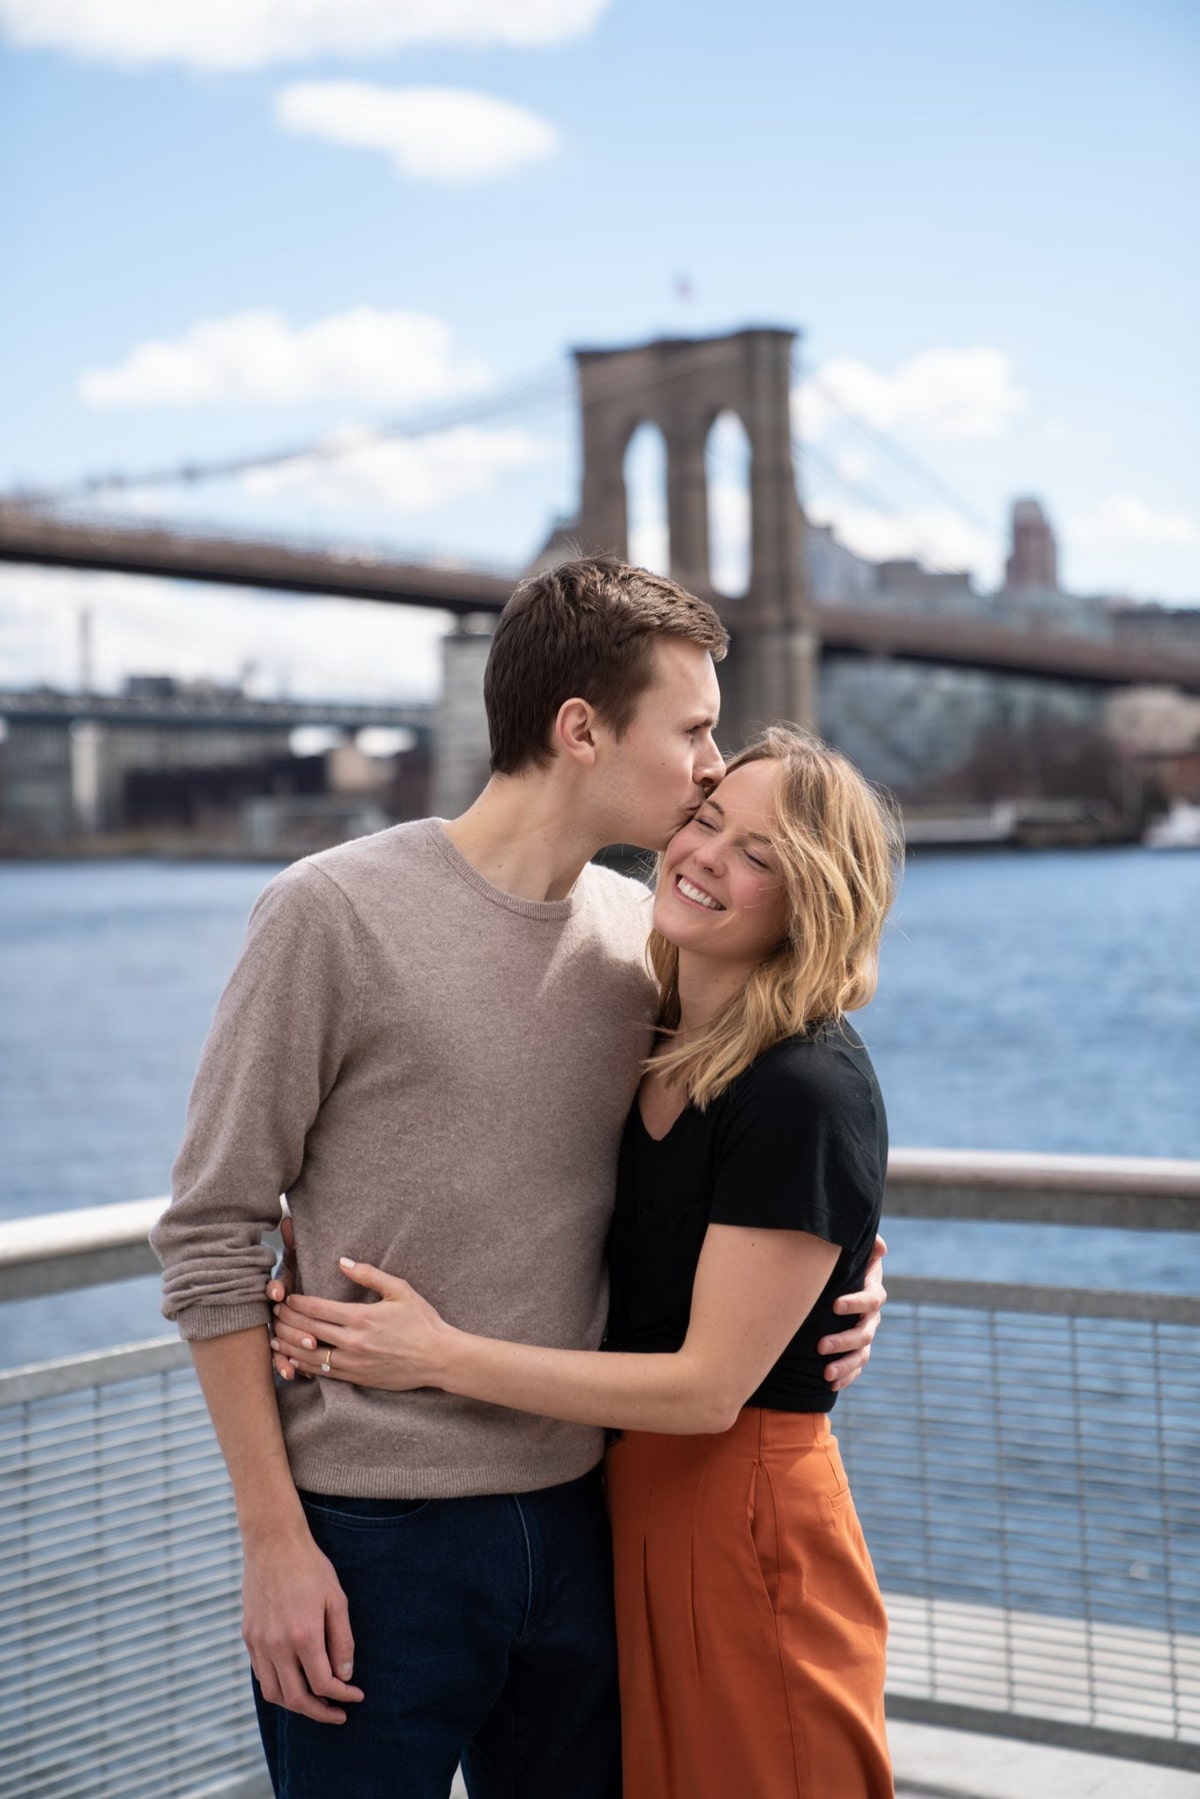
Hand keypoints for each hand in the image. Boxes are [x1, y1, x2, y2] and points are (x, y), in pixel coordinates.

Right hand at [243, 1528, 362, 1723]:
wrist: (273, 1544)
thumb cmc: (310, 1568)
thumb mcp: (336, 1600)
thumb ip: (342, 1641)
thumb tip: (344, 1676)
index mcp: (303, 1635)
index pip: (323, 1683)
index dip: (343, 1696)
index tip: (356, 1696)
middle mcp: (276, 1645)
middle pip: (296, 1698)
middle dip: (319, 1712)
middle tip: (338, 1714)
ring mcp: (258, 1643)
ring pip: (273, 1693)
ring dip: (295, 1705)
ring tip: (315, 1703)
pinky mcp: (248, 1637)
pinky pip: (261, 1675)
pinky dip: (277, 1687)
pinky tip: (294, 1680)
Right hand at [267, 1217, 298, 1380]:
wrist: (269, 1296)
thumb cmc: (294, 1275)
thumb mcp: (296, 1261)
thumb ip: (292, 1243)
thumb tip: (287, 1220)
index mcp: (280, 1287)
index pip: (275, 1286)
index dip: (276, 1288)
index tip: (280, 1291)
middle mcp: (274, 1308)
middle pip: (278, 1318)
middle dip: (291, 1326)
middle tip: (309, 1334)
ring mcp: (275, 1327)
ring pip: (277, 1339)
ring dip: (289, 1347)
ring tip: (305, 1354)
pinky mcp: (278, 1345)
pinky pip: (278, 1358)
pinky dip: (283, 1365)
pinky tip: (291, 1374)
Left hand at [271, 1258, 453, 1391]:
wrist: (438, 1358)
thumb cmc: (422, 1321)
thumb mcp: (400, 1290)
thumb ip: (369, 1275)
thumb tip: (342, 1262)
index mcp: (361, 1317)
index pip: (316, 1309)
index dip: (296, 1303)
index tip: (286, 1297)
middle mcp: (352, 1342)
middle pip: (307, 1331)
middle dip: (287, 1321)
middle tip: (275, 1314)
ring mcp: (353, 1362)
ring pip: (309, 1356)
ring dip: (288, 1346)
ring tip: (275, 1338)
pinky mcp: (357, 1377)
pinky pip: (323, 1374)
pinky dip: (305, 1366)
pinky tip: (294, 1360)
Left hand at [818, 1234, 886, 1391]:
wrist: (837, 1283)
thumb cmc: (842, 1264)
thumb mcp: (852, 1252)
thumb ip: (865, 1247)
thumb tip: (880, 1246)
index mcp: (872, 1292)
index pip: (871, 1299)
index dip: (855, 1302)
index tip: (835, 1305)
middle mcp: (872, 1317)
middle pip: (865, 1332)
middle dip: (844, 1340)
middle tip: (820, 1345)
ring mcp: (866, 1336)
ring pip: (862, 1355)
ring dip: (845, 1365)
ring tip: (825, 1373)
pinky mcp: (857, 1351)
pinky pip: (857, 1368)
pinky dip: (846, 1377)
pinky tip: (831, 1385)